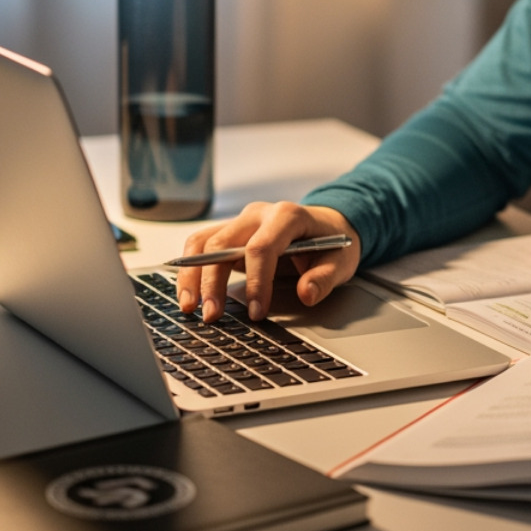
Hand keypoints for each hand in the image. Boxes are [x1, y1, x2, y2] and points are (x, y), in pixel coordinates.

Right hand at [176, 202, 360, 321]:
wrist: (327, 227)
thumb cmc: (332, 243)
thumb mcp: (341, 261)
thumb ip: (324, 278)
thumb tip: (306, 294)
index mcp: (287, 216)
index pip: (262, 247)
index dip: (256, 281)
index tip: (256, 312)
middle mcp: (258, 214)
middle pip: (222, 243)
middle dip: (213, 282)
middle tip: (211, 315)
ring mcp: (241, 222)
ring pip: (203, 241)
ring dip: (192, 275)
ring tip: (189, 307)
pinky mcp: (230, 234)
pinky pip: (201, 245)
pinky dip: (191, 269)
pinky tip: (189, 293)